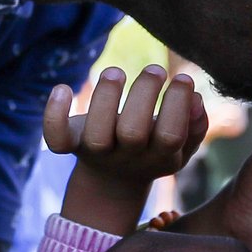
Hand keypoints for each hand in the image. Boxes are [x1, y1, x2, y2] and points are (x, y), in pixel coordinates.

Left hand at [44, 64, 208, 232]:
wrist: (112, 181)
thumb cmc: (153, 149)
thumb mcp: (181, 147)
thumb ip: (195, 127)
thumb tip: (196, 99)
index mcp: (159, 158)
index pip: (170, 137)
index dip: (177, 106)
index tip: (183, 78)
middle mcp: (127, 158)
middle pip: (132, 133)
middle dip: (144, 94)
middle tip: (155, 70)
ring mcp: (97, 154)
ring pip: (97, 134)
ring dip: (106, 97)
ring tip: (116, 71)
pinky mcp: (71, 145)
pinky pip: (57, 138)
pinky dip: (55, 114)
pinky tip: (62, 89)